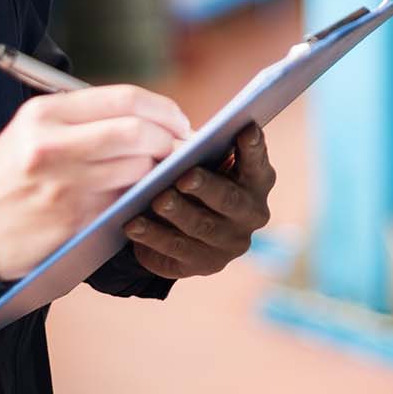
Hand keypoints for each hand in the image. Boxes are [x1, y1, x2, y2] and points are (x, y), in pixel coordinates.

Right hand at [0, 85, 192, 281]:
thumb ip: (86, 117)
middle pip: (137, 132)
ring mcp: (64, 186)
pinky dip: (142, 196)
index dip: (162, 109)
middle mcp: (53, 146)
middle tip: (181, 148)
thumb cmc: (13, 174)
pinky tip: (143, 195)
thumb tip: (152, 116)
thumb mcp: (34, 130)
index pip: (123, 99)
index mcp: (45, 114)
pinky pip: (126, 201)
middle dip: (170, 139)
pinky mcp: (73, 222)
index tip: (178, 120)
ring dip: (160, 170)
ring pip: (137, 168)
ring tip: (162, 171)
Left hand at [123, 123, 274, 279]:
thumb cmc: (197, 176)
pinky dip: (153, 236)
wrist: (182, 223)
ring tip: (157, 200)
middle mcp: (252, 214)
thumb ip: (200, 152)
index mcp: (257, 181)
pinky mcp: (205, 264)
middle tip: (185, 177)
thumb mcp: (202, 161)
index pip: (257, 163)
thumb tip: (175, 146)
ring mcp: (230, 243)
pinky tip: (134, 225)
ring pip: (202, 227)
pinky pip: (177, 251)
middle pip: (230, 200)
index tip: (245, 128)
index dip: (253, 148)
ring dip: (178, 213)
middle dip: (207, 187)